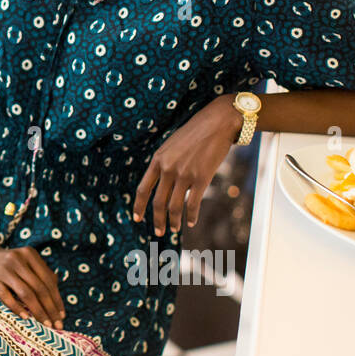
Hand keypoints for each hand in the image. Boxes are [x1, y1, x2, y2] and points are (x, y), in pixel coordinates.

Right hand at [0, 244, 65, 329]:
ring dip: (38, 311)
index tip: (62, 315)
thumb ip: (40, 275)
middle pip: (39, 287)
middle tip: (57, 325)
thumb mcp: (25, 262)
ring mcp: (4, 269)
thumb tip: (56, 300)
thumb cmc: (8, 264)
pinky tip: (26, 318)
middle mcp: (18, 259)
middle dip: (50, 308)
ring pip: (26, 293)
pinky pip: (7, 296)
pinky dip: (18, 308)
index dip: (57, 299)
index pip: (48, 279)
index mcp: (29, 254)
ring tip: (46, 324)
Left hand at [132, 94, 239, 236]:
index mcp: (158, 160)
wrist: (217, 123)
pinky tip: (191, 222)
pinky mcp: (202, 178)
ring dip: (174, 221)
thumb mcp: (171, 145)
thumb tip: (161, 183)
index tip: (137, 218)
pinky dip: (191, 215)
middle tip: (158, 232)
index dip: (139, 206)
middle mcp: (168, 168)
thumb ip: (164, 163)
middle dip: (157, 220)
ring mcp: (184, 174)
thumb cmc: (194, 133)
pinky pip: (193, 203)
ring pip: (174, 206)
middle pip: (158, 202)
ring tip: (174, 229)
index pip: (143, 189)